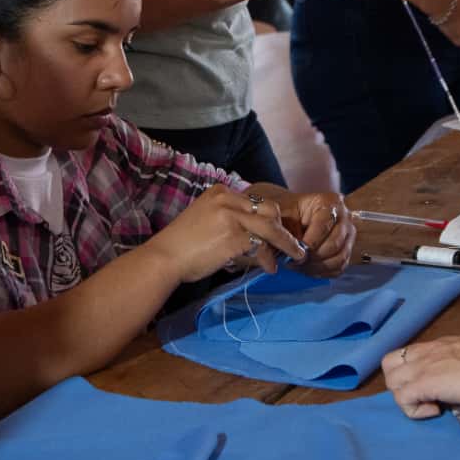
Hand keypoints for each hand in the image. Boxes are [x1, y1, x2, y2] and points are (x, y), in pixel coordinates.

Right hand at [146, 184, 306, 281]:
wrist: (164, 258)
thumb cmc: (182, 244)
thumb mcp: (205, 218)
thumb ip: (229, 218)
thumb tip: (256, 235)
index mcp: (220, 191)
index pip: (256, 201)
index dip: (270, 218)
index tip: (278, 232)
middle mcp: (227, 199)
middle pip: (269, 209)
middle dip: (282, 228)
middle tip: (291, 245)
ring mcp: (231, 217)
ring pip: (271, 228)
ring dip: (286, 244)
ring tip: (295, 256)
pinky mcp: (234, 237)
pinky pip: (261, 247)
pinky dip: (268, 259)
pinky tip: (269, 268)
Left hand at [274, 192, 355, 276]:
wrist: (298, 215)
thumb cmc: (290, 212)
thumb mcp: (282, 214)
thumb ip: (280, 230)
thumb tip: (284, 252)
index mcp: (330, 203)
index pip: (324, 225)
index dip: (309, 242)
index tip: (295, 252)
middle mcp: (345, 218)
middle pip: (334, 245)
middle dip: (313, 257)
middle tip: (295, 262)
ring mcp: (349, 235)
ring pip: (339, 259)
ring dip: (317, 267)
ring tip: (300, 266)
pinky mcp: (347, 250)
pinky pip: (339, 267)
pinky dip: (323, 272)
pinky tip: (307, 268)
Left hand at [381, 336, 459, 418]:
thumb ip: (454, 361)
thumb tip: (456, 374)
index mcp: (433, 346)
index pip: (403, 354)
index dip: (409, 371)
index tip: (430, 384)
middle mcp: (422, 353)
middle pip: (389, 365)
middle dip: (401, 384)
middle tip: (424, 395)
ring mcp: (421, 368)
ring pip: (391, 382)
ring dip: (406, 397)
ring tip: (431, 404)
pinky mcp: (424, 384)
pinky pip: (402, 399)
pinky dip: (414, 410)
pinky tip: (436, 411)